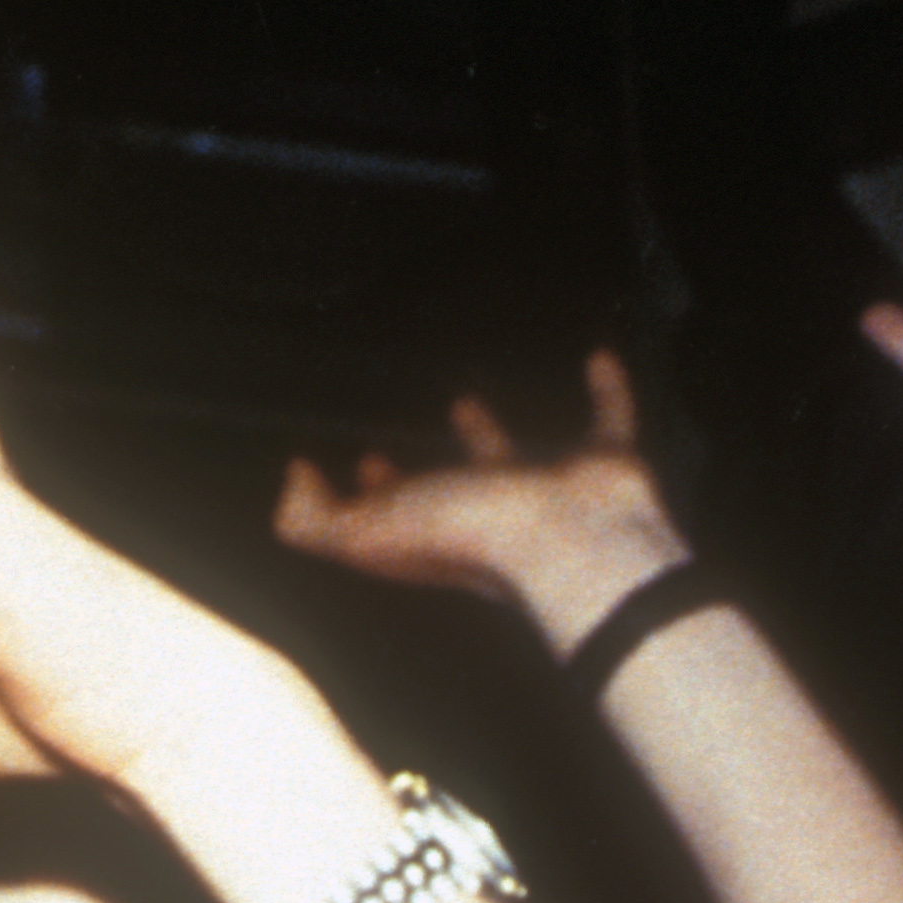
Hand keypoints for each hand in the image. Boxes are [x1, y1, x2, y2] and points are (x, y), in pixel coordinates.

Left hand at [271, 352, 692, 648]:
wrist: (572, 541)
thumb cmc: (471, 537)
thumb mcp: (364, 532)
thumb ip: (313, 518)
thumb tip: (295, 481)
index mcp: (431, 528)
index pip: (390, 511)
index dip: (368, 492)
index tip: (357, 462)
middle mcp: (486, 513)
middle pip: (443, 489)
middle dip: (416, 469)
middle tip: (387, 444)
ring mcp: (547, 492)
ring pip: (514, 459)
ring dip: (488, 432)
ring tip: (464, 396)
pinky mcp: (602, 465)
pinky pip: (607, 417)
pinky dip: (607, 391)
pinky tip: (600, 360)